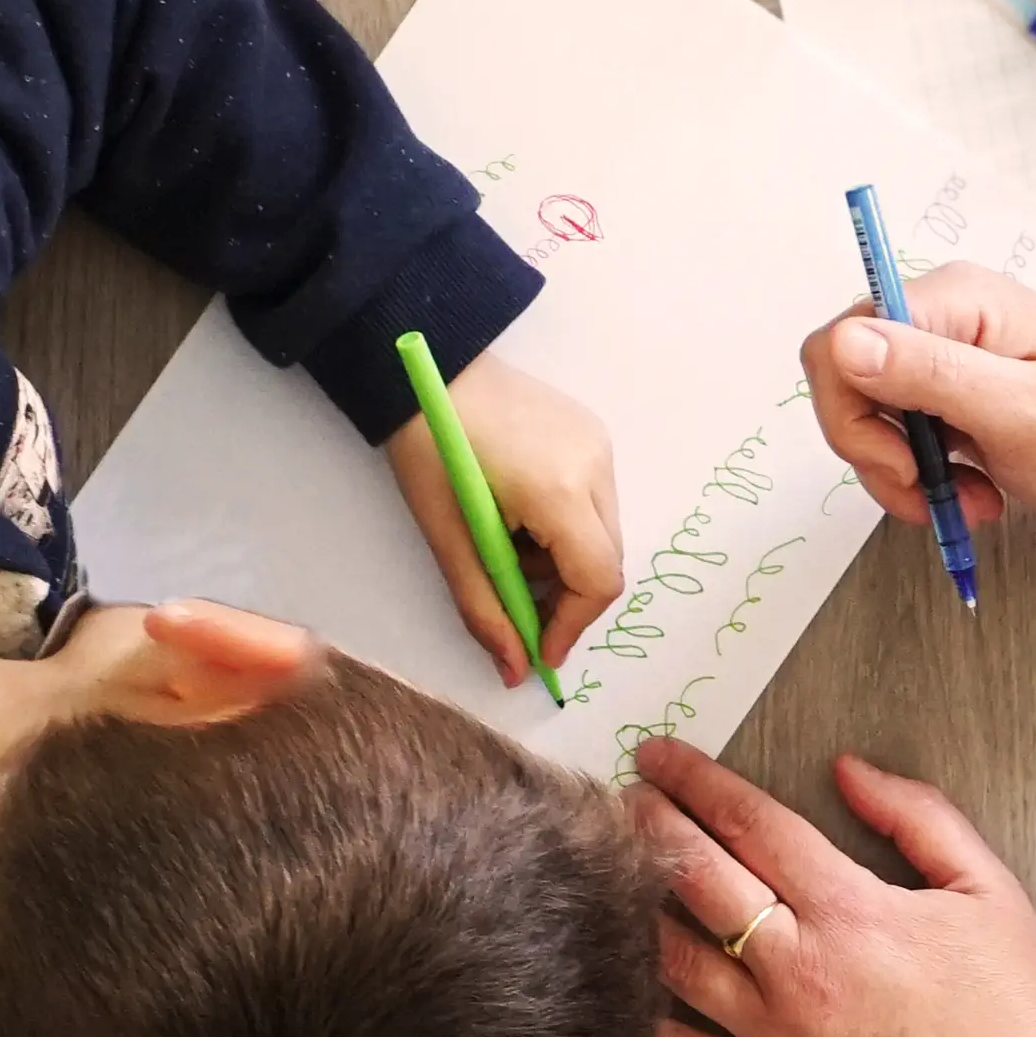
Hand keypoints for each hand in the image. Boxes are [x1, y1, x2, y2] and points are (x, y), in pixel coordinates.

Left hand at [388, 347, 625, 686]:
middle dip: (564, 596)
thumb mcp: (449, 537)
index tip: (537, 651)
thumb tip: (514, 670)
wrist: (433, 366)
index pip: (596, 580)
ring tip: (506, 544)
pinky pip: (595, 502)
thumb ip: (485, 609)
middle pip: (606, 560)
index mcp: (561, 491)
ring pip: (602, 534)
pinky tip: (519, 513)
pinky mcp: (595, 434)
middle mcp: (597, 466)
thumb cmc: (429, 450)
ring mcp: (601, 445)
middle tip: (515, 603)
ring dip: (561, 560)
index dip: (571, 626)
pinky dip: (564, 527)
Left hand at [629, 736, 1035, 1036]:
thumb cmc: (1015, 1008)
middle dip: (651, 827)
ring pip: (677, 963)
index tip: (661, 758)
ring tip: (617, 877)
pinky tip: (630, 984)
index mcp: (852, 912)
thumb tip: (849, 771)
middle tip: (623, 798)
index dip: (697, 782)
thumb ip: (918, 816)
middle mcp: (801, 973)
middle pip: (698, 880)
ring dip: (640, 910)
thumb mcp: (988, 888)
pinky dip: (648, 1017)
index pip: (752, 826)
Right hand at [798, 261, 1035, 540]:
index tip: (904, 464)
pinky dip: (926, 479)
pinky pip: (903, 438)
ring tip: (971, 500)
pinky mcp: (954, 397)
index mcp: (955, 301)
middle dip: (878, 453)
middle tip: (932, 494)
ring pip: (869, 418)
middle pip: (846, 381)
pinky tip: (975, 494)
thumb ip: (932, 375)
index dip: (852, 412)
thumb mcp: (1024, 412)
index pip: (841, 340)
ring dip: (907, 476)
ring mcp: (947, 358)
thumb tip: (845, 344)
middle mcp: (942, 318)